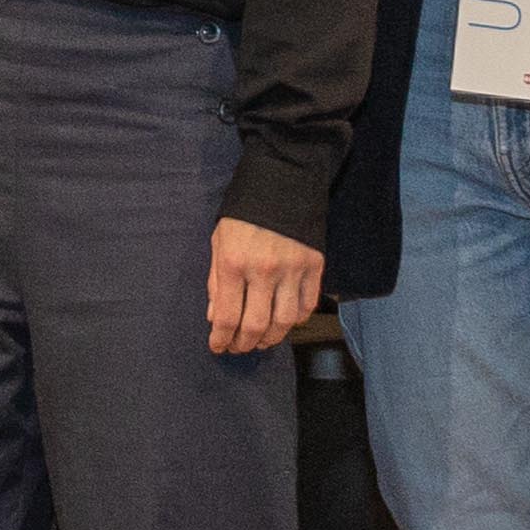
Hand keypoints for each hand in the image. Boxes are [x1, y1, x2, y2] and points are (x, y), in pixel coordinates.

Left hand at [205, 214, 323, 356]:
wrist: (282, 181)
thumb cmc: (243, 214)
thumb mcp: (219, 242)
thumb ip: (215, 281)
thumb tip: (215, 317)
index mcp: (233, 263)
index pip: (227, 316)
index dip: (221, 339)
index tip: (217, 347)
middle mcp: (263, 270)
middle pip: (256, 326)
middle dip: (244, 344)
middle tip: (239, 347)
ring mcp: (292, 269)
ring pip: (284, 322)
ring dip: (271, 338)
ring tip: (261, 341)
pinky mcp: (315, 266)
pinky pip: (307, 305)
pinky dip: (296, 321)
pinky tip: (284, 322)